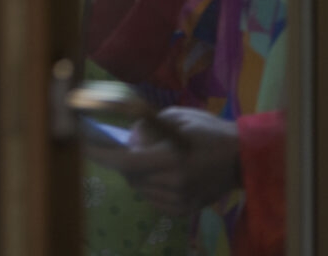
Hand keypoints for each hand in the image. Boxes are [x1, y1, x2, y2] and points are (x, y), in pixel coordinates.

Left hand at [98, 107, 240, 215]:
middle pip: (130, 176)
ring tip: (155, 159)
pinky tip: (163, 175)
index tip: (83, 146)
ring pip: (140, 188)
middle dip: (123, 161)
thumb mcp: (176, 117)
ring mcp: (180, 200)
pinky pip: (153, 200)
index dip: (101, 155)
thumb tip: (127, 140)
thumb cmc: (209, 131)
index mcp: (171, 158)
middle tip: (131, 147)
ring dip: (137, 174)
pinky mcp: (185, 210)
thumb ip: (147, 127)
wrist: (245, 159)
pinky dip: (149, 186)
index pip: (125, 161)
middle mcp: (174, 183)